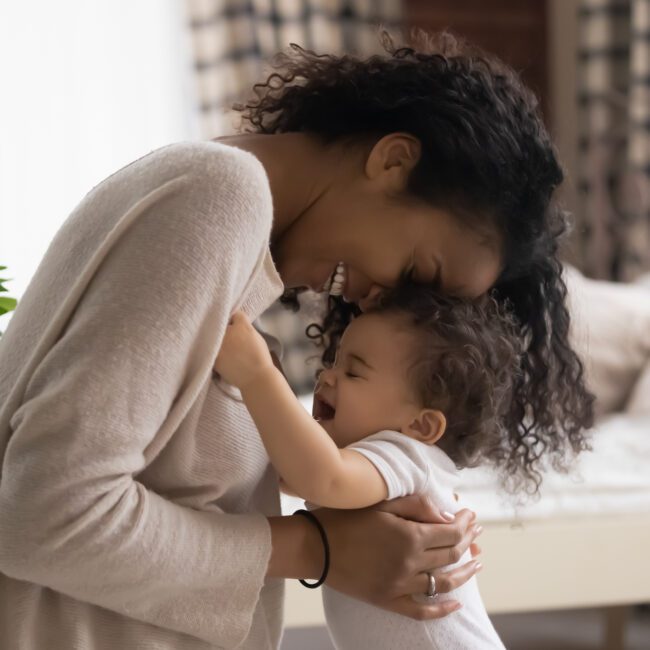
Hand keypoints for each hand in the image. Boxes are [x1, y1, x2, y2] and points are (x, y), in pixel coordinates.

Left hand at [213, 310, 274, 387]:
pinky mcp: (214, 357)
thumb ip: (246, 328)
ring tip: (227, 350)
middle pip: (223, 324)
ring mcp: (220, 344)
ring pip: (215, 336)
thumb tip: (237, 325)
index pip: (236, 315)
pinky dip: (215, 352)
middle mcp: (229, 332)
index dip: (237, 321)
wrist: (256, 378)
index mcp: (242, 326)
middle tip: (232, 340)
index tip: (238, 326)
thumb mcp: (257, 337)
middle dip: (226, 330)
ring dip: (219, 340)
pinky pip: (212, 349)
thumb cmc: (260, 359)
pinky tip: (224, 359)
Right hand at [314, 495, 482, 619]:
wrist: (315, 546)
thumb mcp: (381, 503)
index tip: (471, 516)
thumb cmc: (346, 517)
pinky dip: (441, 610)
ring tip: (477, 564)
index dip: (465, 524)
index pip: (451, 532)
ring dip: (464, 574)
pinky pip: (421, 611)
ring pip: (443, 583)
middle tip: (477, 533)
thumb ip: (416, 506)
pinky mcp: (387, 600)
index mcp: (410, 536)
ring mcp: (400, 585)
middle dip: (468, 542)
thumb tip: (447, 518)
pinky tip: (455, 605)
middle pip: (450, 555)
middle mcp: (410, 563)